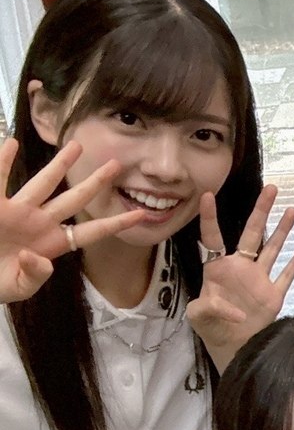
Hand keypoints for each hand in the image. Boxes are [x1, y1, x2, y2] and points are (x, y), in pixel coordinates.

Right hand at [0, 139, 146, 303]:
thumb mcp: (19, 287)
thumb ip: (34, 276)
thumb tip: (36, 257)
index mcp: (53, 244)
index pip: (91, 232)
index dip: (116, 223)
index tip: (142, 214)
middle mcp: (40, 223)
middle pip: (74, 199)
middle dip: (96, 182)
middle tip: (117, 164)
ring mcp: (17, 212)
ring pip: (43, 183)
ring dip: (60, 165)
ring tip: (77, 145)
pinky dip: (2, 162)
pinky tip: (9, 142)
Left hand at [188, 185, 293, 369]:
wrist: (232, 345)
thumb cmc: (211, 328)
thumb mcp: (199, 316)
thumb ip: (209, 307)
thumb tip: (234, 310)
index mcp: (217, 269)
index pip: (213, 237)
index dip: (209, 218)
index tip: (207, 195)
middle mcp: (240, 267)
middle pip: (251, 233)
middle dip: (261, 210)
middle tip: (270, 188)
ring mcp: (259, 279)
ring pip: (273, 248)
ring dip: (282, 230)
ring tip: (291, 209)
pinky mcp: (274, 294)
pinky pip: (286, 275)